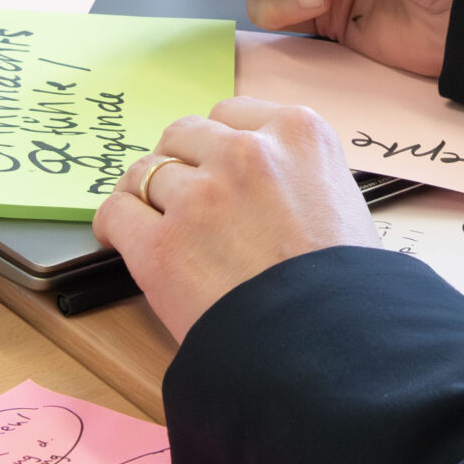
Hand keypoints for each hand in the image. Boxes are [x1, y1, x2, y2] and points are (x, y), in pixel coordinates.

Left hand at [93, 99, 377, 345]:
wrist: (333, 348)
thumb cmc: (350, 290)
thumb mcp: (344, 203)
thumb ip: (299, 176)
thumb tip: (269, 186)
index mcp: (298, 133)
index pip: (232, 114)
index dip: (218, 143)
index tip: (213, 164)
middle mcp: (246, 152)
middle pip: (183, 135)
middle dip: (180, 163)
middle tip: (182, 194)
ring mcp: (201, 197)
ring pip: (146, 172)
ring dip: (145, 194)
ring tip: (149, 217)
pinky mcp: (162, 247)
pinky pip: (117, 213)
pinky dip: (114, 223)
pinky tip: (119, 237)